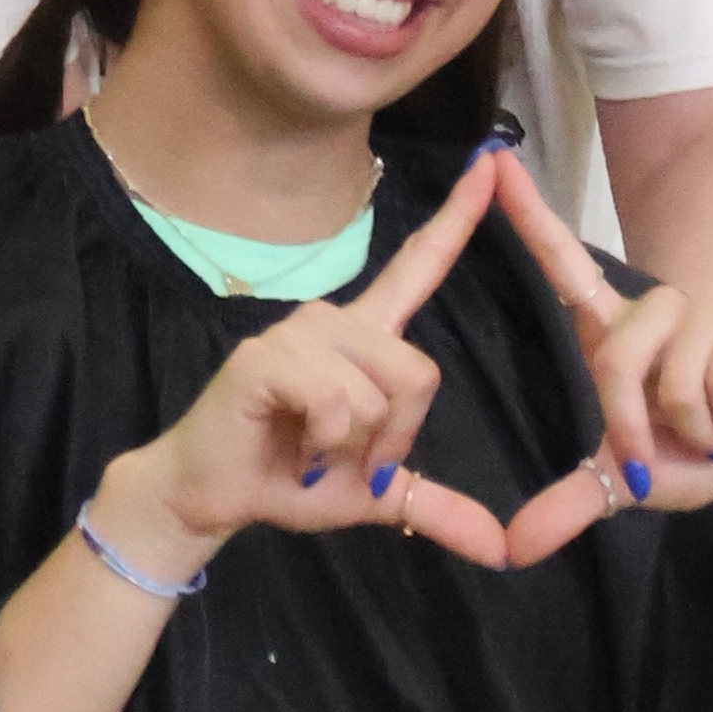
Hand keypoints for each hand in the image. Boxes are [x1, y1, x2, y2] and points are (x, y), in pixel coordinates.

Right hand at [101, 157, 514, 574]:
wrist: (215, 496)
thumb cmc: (288, 479)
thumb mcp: (372, 493)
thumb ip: (434, 508)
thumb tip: (498, 549)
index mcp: (364, 339)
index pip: (418, 268)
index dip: (457, 220)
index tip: (491, 162)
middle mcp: (334, 321)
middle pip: (420, 371)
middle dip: (396, 439)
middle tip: (345, 461)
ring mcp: (299, 333)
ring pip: (381, 392)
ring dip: (356, 446)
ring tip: (313, 453)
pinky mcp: (268, 357)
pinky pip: (338, 402)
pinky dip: (327, 444)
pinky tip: (294, 446)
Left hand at [475, 145, 712, 566]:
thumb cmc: (693, 460)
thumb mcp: (623, 484)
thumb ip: (568, 506)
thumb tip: (511, 550)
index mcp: (618, 333)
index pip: (566, 266)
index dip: (529, 217)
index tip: (493, 161)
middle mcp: (659, 310)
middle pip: (617, 356)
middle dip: (631, 423)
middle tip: (660, 455)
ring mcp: (710, 310)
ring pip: (671, 373)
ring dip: (689, 426)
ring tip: (712, 431)